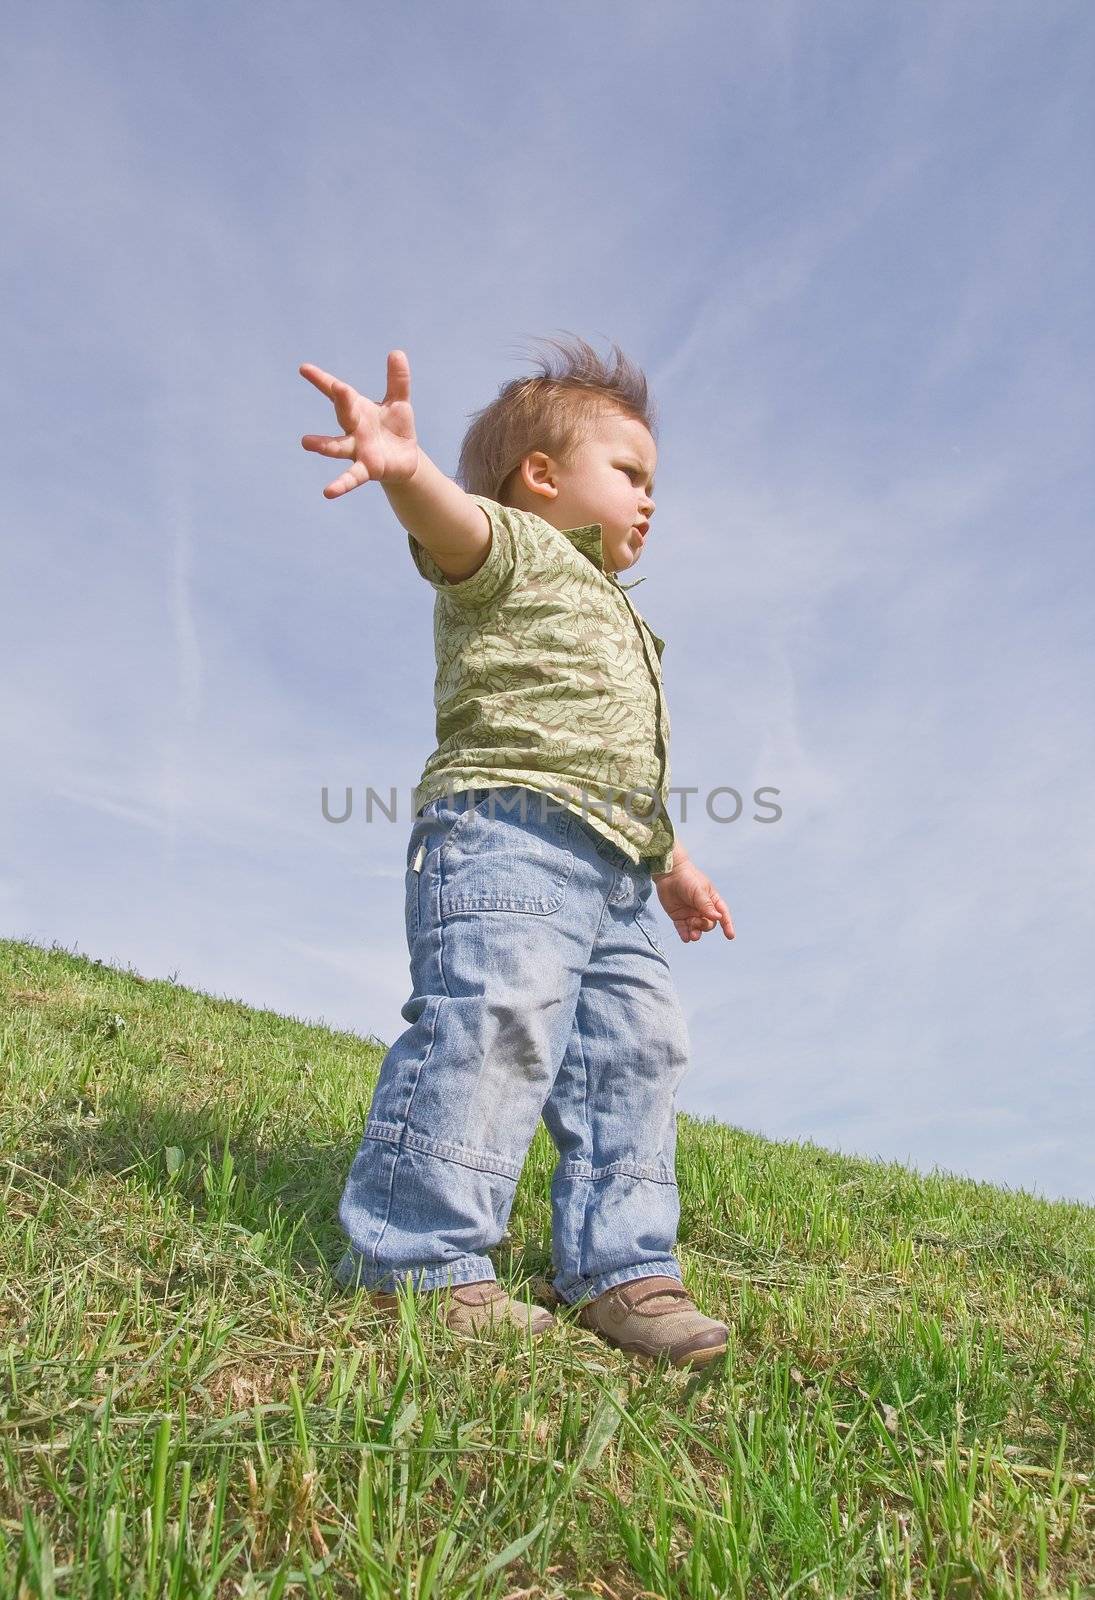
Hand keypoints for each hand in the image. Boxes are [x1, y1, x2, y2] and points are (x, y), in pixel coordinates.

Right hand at [299, 351, 418, 497]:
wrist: (404, 458)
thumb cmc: (395, 427)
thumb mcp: (399, 402)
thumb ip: (398, 381)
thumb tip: (397, 353)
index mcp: (358, 409)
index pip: (337, 392)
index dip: (321, 380)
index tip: (304, 369)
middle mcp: (353, 429)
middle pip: (344, 414)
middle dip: (341, 402)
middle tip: (335, 388)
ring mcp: (357, 449)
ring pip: (338, 447)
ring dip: (323, 445)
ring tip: (306, 442)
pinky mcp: (367, 469)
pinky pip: (352, 477)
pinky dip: (341, 484)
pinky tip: (328, 492)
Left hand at [654, 859, 734, 942]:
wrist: (669, 873)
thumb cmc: (687, 878)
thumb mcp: (698, 891)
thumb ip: (706, 905)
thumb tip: (718, 917)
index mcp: (712, 900)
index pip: (722, 914)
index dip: (727, 925)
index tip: (730, 936)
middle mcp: (702, 909)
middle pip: (708, 924)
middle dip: (704, 926)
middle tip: (695, 922)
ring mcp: (690, 913)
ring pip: (696, 928)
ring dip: (695, 933)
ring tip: (692, 936)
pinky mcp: (678, 917)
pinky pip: (683, 929)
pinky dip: (684, 934)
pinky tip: (686, 938)